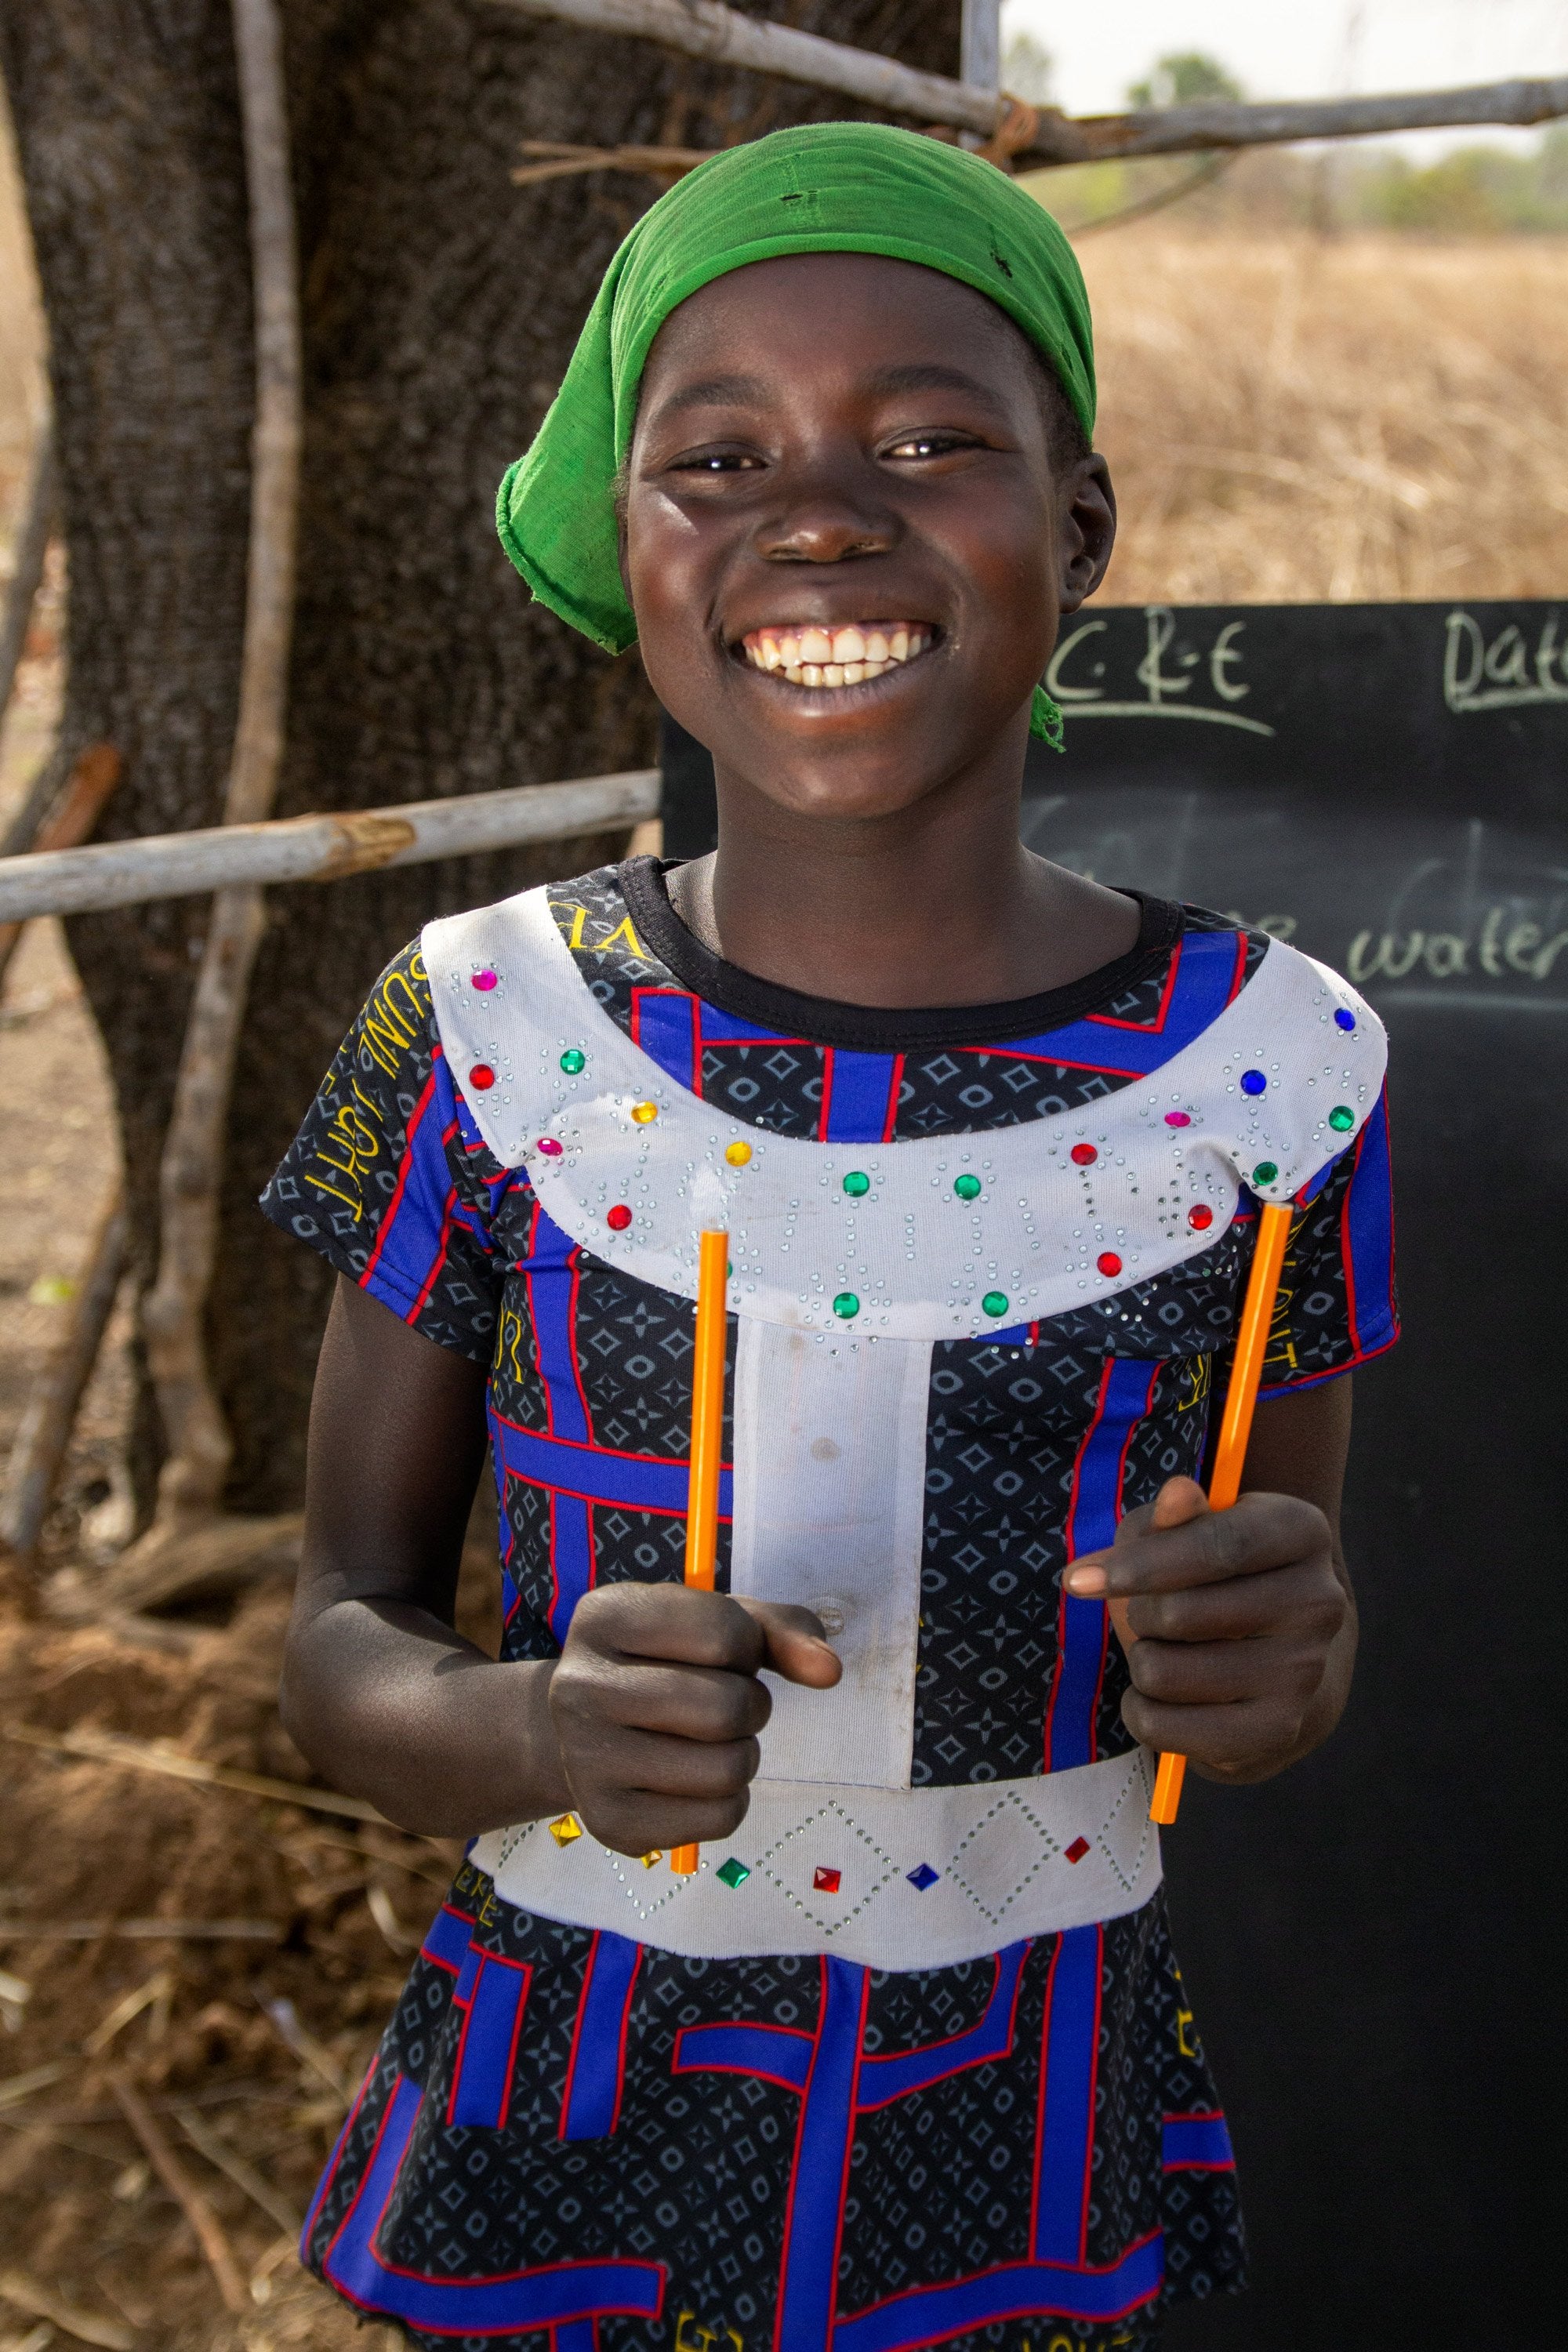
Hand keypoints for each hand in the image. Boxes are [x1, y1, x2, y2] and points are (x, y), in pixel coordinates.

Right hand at [548, 1584, 841, 1855]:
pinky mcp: (610, 1822)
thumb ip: (779, 1632)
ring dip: (743, 1754)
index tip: (728, 1653)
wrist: (589, 1731)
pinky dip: (730, 1801)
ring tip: (711, 1742)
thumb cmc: (666, 1663)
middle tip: (725, 1704)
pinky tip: (696, 1781)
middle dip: (750, 1706)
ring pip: (727, 1769)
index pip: (724, 1631)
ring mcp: (585, 1760)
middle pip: (726, 1708)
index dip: (750, 1646)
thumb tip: (829, 1670)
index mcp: (603, 1616)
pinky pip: (720, 1820)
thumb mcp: (716, 1624)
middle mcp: (577, 1686)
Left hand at [1063, 1475, 1350, 1781]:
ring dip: (1140, 1661)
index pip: (1218, 1546)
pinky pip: (1166, 1728)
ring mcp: (1303, 1671)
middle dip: (1138, 1613)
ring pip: (1164, 1673)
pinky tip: (1159, 1696)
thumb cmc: (1216, 1574)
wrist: (1279, 1650)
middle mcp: (1319, 1601)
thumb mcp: (1190, 1531)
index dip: (1142, 1563)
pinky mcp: (1278, 1729)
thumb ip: (1174, 1516)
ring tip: (1162, 1651)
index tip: (1078, 1581)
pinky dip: (1141, 1711)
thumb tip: (1177, 1492)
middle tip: (1146, 1614)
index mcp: (1301, 1531)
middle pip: (1181, 1613)